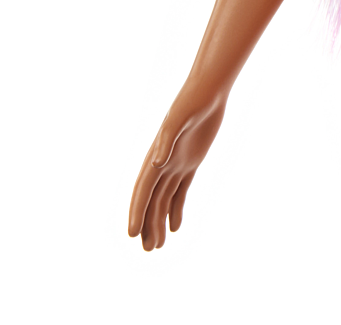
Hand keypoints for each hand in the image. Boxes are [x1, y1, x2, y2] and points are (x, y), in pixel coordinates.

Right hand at [128, 87, 226, 250]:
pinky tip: (175, 227)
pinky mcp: (191, 161)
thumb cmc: (192, 100)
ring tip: (157, 246)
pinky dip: (177, 209)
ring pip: (164, 199)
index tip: (131, 234)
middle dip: (147, 224)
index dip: (136, 212)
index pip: (143, 190)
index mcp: (155, 155)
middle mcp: (162, 162)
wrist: (209, 90)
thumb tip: (156, 164)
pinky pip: (181, 191)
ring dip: (159, 221)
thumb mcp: (180, 119)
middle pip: (151, 200)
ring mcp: (176, 162)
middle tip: (147, 250)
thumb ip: (166, 141)